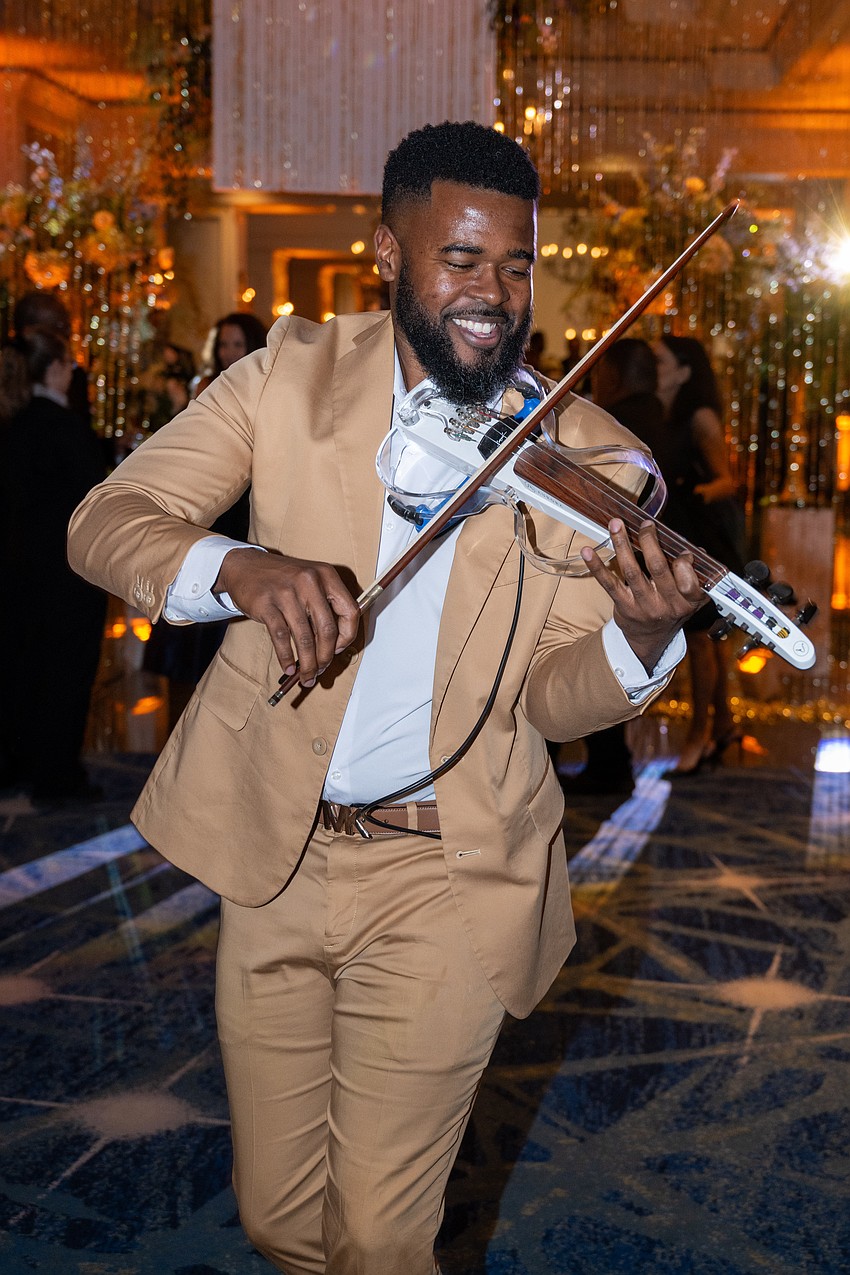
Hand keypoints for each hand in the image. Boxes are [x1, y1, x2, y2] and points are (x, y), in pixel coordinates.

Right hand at [214, 548, 360, 686]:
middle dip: (326, 657)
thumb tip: (334, 646)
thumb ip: (325, 607)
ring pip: (305, 638)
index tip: (339, 648)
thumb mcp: (310, 582)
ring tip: (306, 675)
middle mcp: (309, 582)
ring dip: (308, 663)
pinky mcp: (266, 604)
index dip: (348, 636)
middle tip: (321, 669)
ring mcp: (287, 593)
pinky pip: (281, 638)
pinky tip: (289, 666)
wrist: (246, 566)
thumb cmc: (282, 579)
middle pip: (327, 630)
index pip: (350, 611)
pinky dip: (286, 657)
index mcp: (326, 576)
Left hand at [580, 518, 704, 673]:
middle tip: (645, 525)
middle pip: (657, 567)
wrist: (649, 638)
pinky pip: (609, 583)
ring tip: (616, 525)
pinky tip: (588, 552)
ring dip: (622, 544)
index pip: (689, 581)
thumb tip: (693, 549)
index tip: (682, 551)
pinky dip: (597, 566)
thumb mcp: (691, 598)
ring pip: (632, 571)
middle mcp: (665, 605)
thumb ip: (695, 574)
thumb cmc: (671, 610)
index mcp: (687, 602)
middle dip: (650, 541)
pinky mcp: (623, 606)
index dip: (685, 563)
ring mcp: (643, 605)